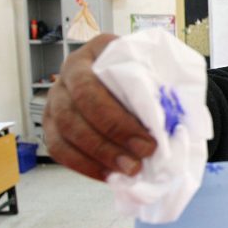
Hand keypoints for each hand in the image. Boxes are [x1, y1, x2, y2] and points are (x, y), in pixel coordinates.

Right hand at [43, 34, 156, 180]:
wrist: (138, 79)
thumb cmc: (149, 74)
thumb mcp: (158, 69)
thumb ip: (160, 86)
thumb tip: (173, 120)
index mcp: (96, 53)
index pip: (91, 85)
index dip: (117, 119)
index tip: (148, 142)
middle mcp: (70, 73)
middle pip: (75, 111)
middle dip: (110, 141)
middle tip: (139, 160)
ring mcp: (57, 99)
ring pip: (64, 132)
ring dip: (98, 157)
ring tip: (128, 171)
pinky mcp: (54, 124)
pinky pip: (59, 149)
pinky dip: (85, 165)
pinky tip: (109, 175)